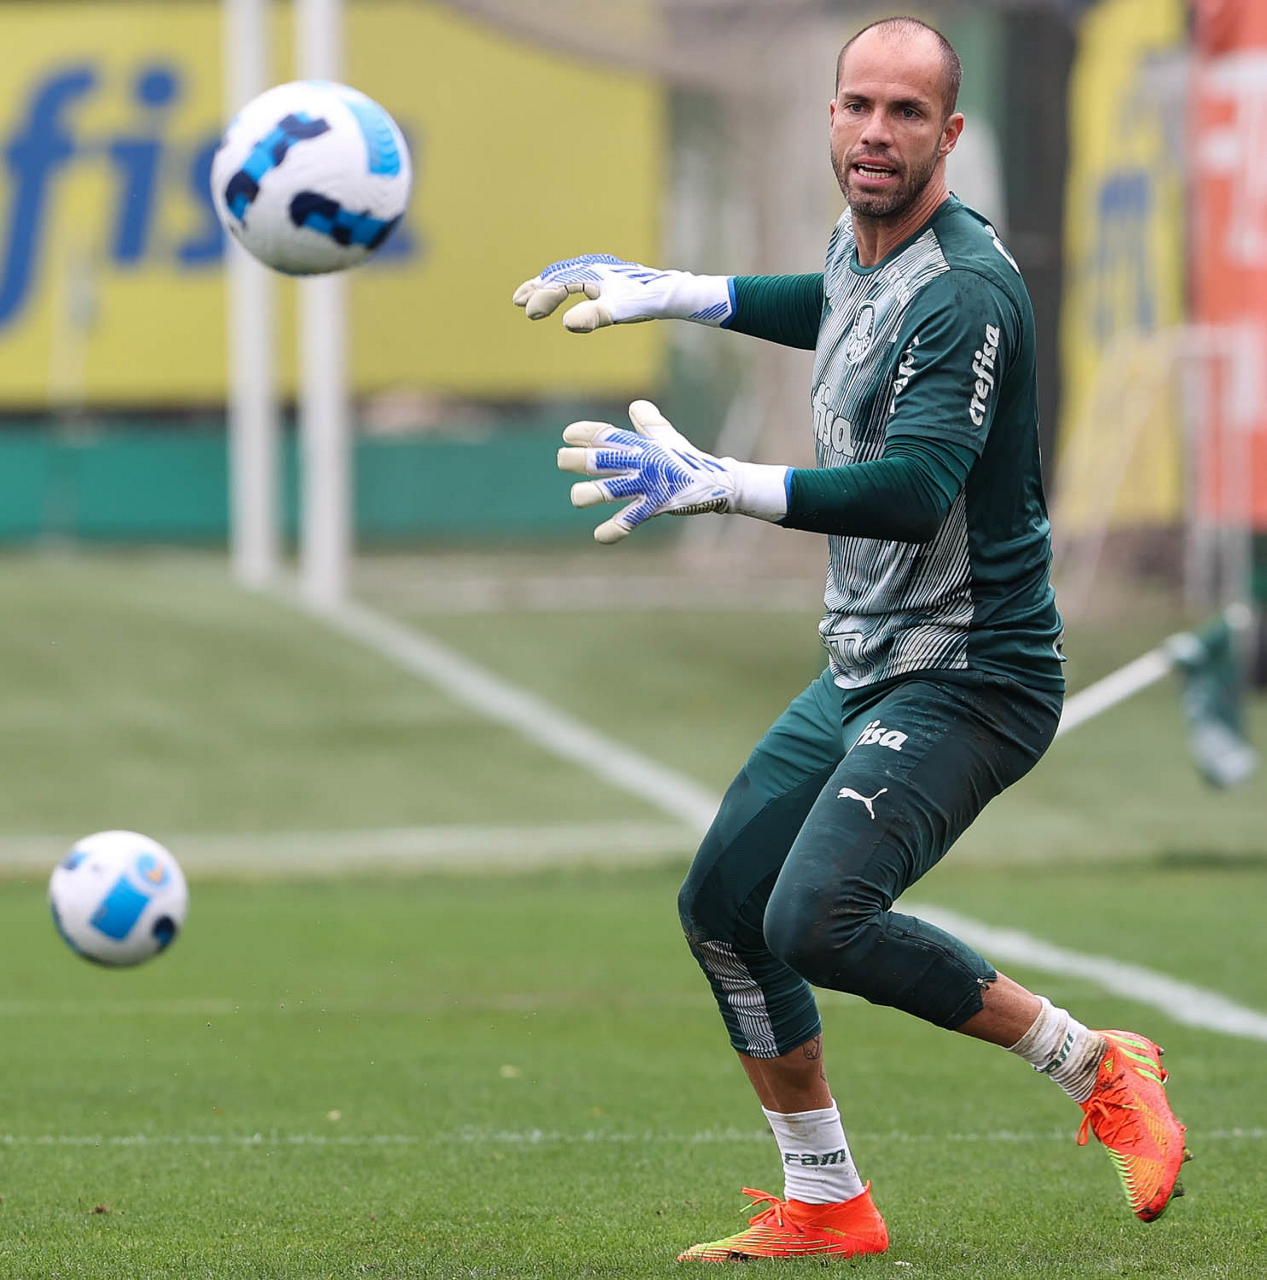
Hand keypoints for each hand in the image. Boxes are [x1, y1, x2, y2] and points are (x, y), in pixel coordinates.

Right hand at [512, 254, 732, 331]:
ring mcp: (599, 272)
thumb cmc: (646, 302)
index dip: (543, 298)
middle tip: (517, 301)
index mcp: (591, 274)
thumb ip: (593, 316)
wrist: (671, 293)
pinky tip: (563, 294)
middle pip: (558, 276)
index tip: (530, 314)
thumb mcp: (620, 312)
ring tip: (531, 295)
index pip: (559, 285)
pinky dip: (564, 286)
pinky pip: (578, 279)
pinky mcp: (606, 278)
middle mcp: (592, 268)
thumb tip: (566, 324)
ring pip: (566, 276)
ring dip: (548, 285)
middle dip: (538, 288)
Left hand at [557, 400, 787, 543]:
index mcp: (638, 444)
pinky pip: (628, 521)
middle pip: (595, 460)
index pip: (603, 433)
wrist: (716, 483)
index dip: (582, 432)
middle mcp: (637, 462)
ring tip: (579, 497)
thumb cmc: (685, 460)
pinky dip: (613, 531)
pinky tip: (600, 535)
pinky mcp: (654, 506)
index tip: (568, 435)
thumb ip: (649, 422)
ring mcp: (644, 485)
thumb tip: (637, 405)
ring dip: (584, 495)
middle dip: (572, 460)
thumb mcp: (667, 438)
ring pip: (604, 491)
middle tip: (564, 461)